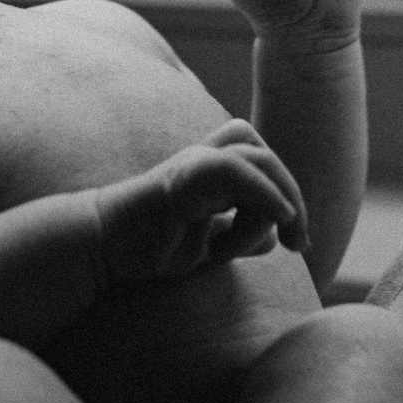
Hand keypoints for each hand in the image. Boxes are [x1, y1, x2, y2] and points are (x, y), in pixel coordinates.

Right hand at [90, 120, 308, 289]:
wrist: (102, 247)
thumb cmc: (148, 246)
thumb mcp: (206, 245)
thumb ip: (238, 236)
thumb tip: (271, 240)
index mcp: (210, 172)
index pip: (260, 158)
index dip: (286, 191)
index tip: (295, 243)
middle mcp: (203, 160)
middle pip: (263, 155)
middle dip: (293, 197)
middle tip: (300, 244)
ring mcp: (191, 165)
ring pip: (256, 157)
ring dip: (283, 197)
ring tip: (285, 238)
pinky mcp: (181, 180)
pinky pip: (233, 171)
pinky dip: (264, 193)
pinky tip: (278, 219)